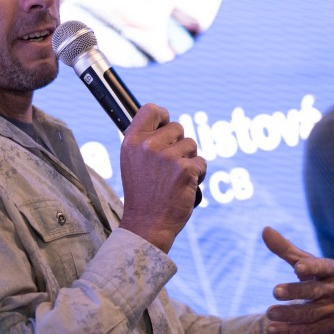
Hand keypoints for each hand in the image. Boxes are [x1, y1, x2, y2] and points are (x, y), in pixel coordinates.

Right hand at [118, 103, 205, 253]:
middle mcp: (148, 146)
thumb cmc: (142, 193)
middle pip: (177, 127)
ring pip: (191, 145)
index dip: (163, 115)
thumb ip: (145, 140)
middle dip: (179, 144)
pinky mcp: (185, 170)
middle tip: (169, 165)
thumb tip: (162, 122)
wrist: (147, 223)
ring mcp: (167, 157)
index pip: (151, 109)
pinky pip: (201, 162)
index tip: (165, 126)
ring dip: (189, 159)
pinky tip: (184, 186)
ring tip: (175, 178)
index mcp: (132, 141)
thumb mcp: (132, 161)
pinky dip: (198, 174)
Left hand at [262, 226, 333, 333]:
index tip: (298, 268)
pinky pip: (309, 330)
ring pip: (311, 314)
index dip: (312, 267)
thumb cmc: (321, 276)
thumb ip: (286, 249)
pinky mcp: (330, 327)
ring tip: (269, 312)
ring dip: (289, 314)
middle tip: (275, 291)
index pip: (324, 267)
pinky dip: (290, 330)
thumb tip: (265, 230)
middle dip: (295, 292)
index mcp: (333, 270)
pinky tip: (273, 328)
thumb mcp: (307, 262)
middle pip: (314, 291)